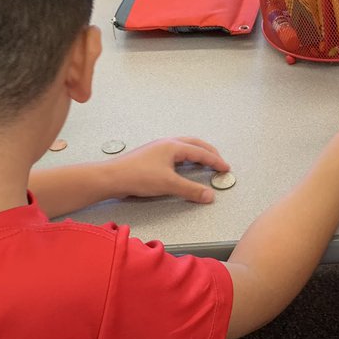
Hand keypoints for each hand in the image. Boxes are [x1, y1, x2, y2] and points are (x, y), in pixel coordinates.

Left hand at [107, 137, 229, 203]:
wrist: (112, 177)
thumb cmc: (138, 176)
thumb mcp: (168, 184)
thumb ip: (191, 190)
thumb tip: (209, 195)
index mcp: (173, 146)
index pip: (201, 152)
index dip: (215, 161)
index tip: (225, 168)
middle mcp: (167, 143)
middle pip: (194, 144)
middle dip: (209, 152)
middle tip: (219, 162)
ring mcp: (158, 148)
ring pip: (184, 146)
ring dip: (197, 153)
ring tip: (204, 162)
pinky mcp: (151, 156)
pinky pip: (175, 152)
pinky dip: (185, 157)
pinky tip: (183, 166)